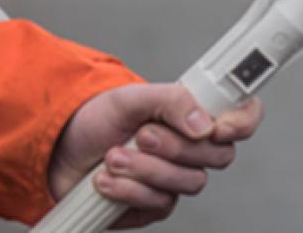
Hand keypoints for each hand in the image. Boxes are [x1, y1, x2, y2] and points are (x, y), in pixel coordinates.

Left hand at [47, 83, 263, 228]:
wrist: (59, 149)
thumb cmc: (97, 118)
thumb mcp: (131, 97)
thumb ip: (171, 100)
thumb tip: (203, 123)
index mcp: (194, 115)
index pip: (242, 117)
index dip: (242, 122)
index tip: (219, 127)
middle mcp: (192, 149)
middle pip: (217, 157)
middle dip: (174, 147)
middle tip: (141, 135)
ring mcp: (175, 179)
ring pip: (188, 184)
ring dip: (145, 169)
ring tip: (113, 156)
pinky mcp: (155, 205)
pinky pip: (159, 204)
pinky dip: (129, 190)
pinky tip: (106, 179)